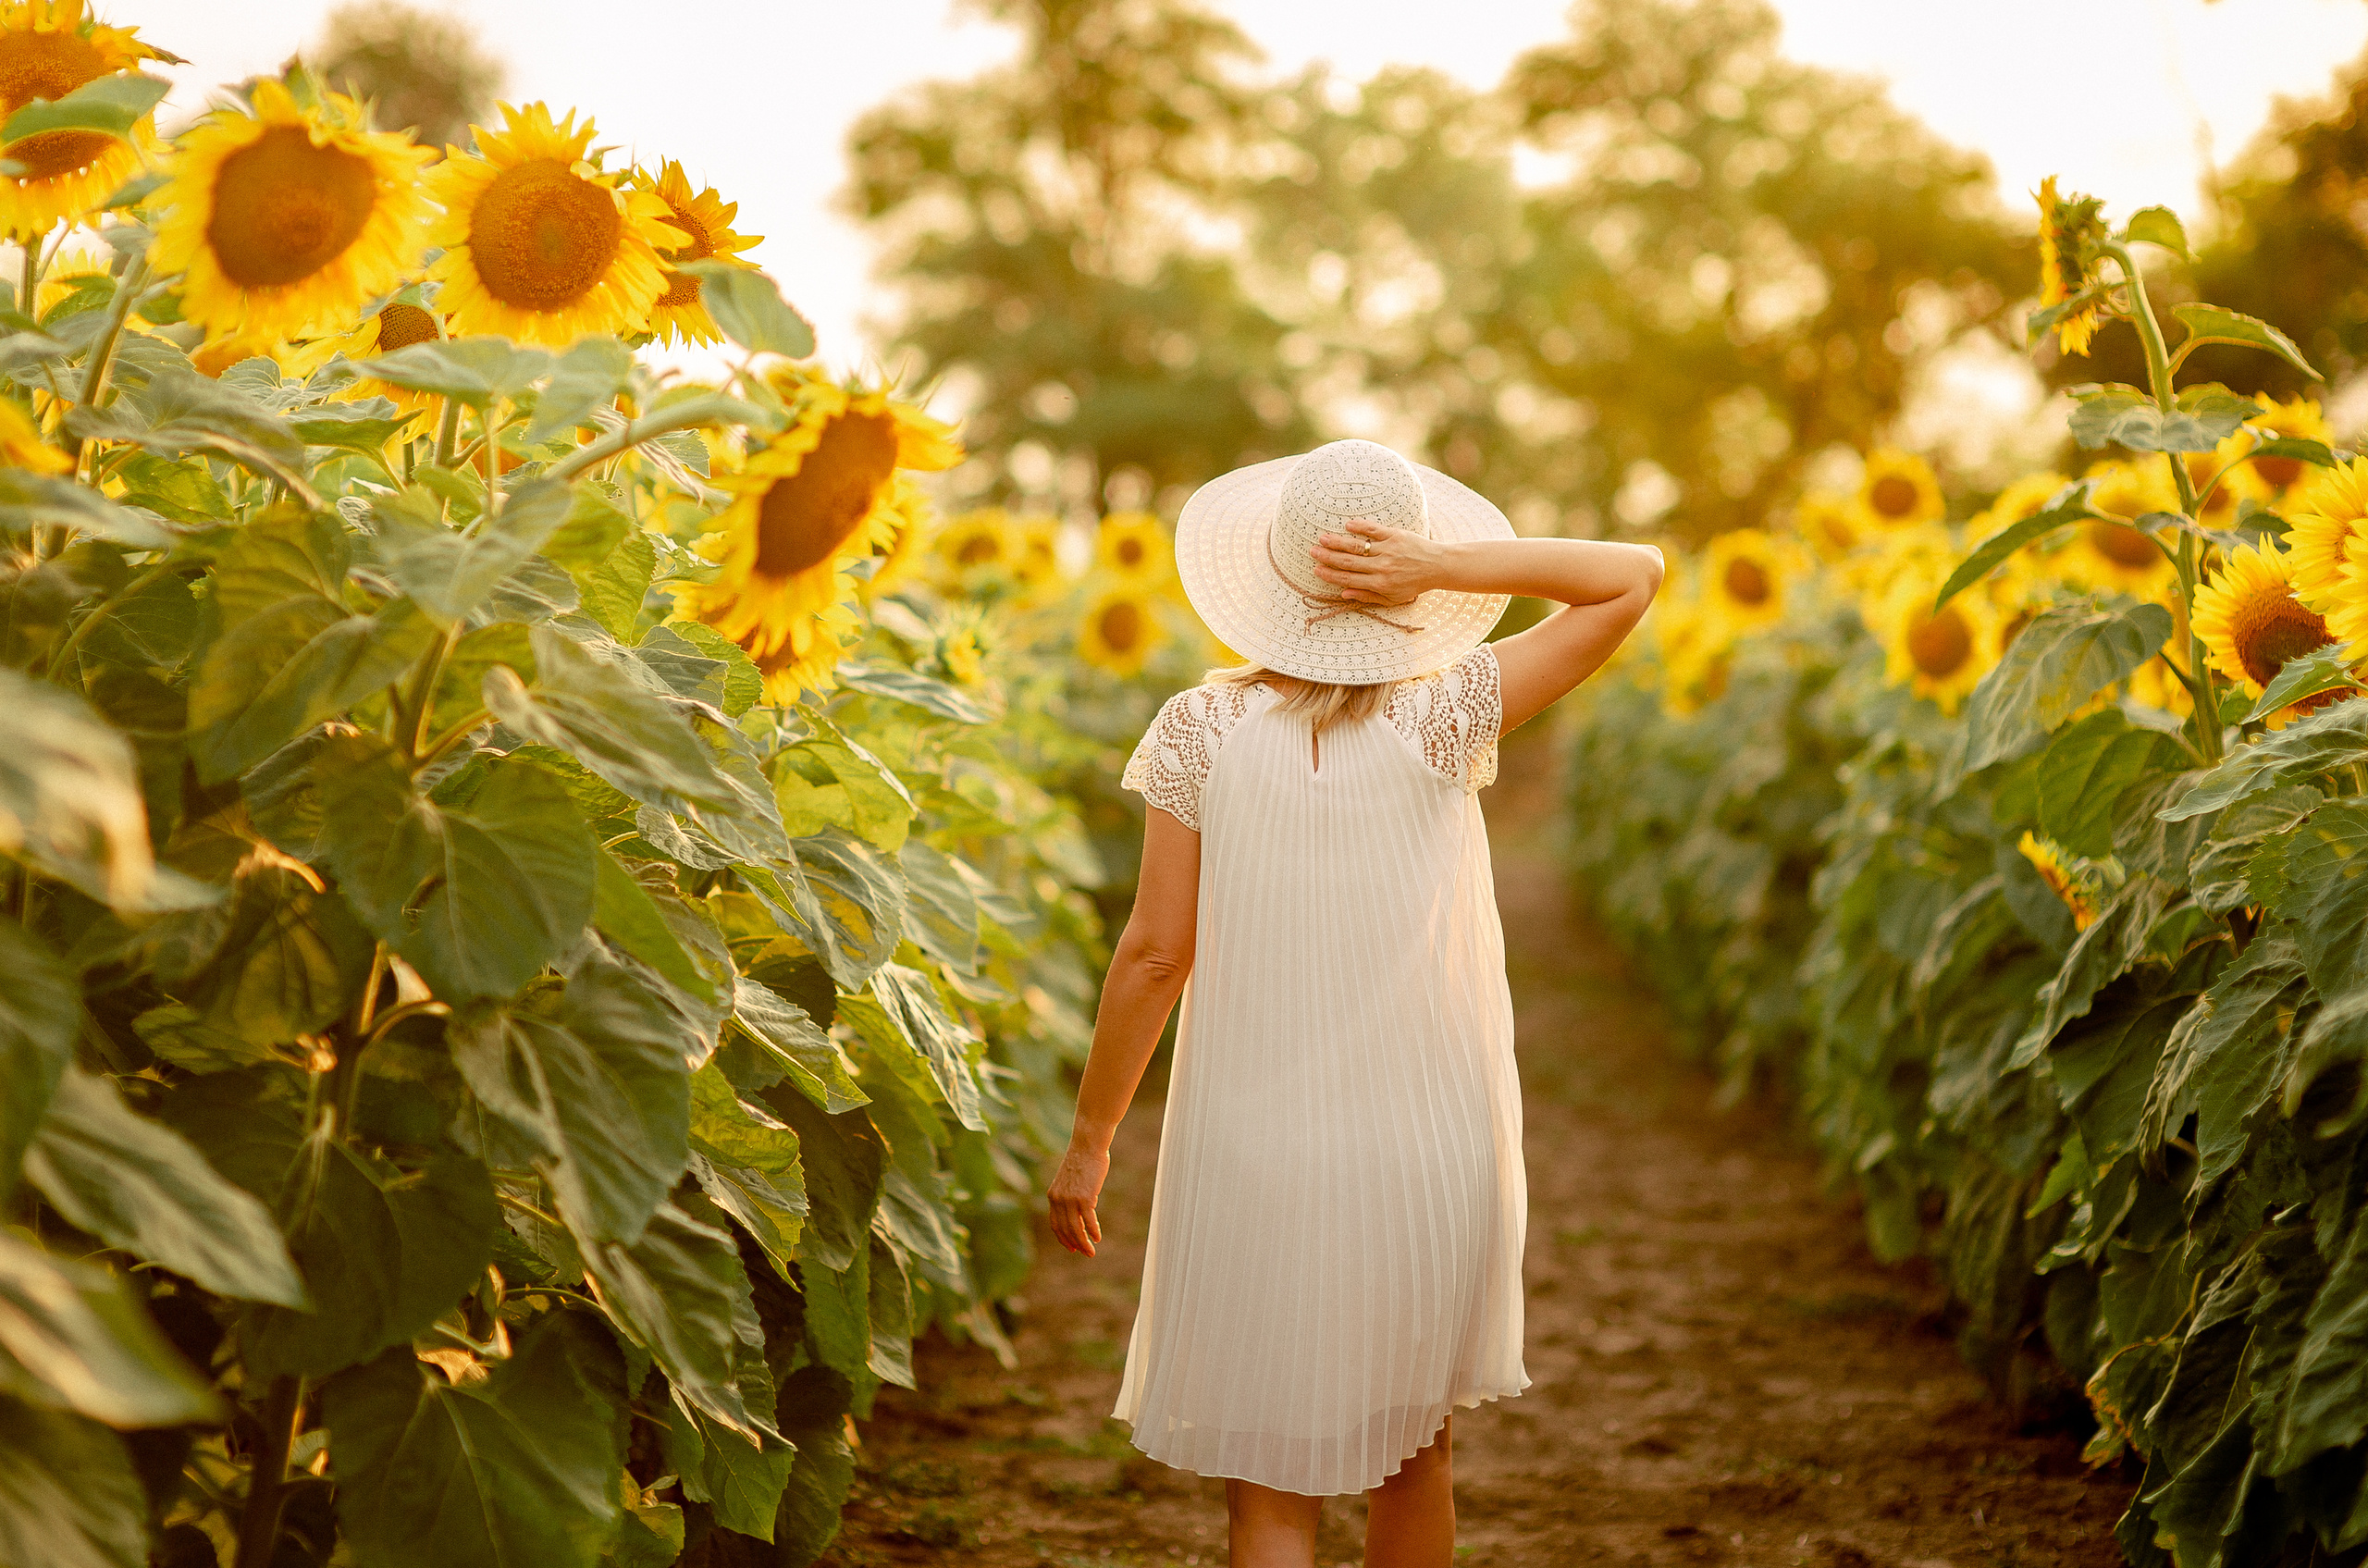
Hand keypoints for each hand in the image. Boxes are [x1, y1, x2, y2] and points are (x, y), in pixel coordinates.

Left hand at [1047, 1142, 1108, 1256]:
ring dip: (1084, 1243)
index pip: (1055, 1224)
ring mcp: (1071, 1199)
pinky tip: (1097, 1238)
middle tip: (1084, 1253)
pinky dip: (1093, 1231)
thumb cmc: (1083, 1160)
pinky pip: (1088, 1220)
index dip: (1063, 1238)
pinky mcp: (1084, 1197)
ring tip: (1091, 1252)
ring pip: (1076, 1228)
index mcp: (1053, 1196)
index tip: (1071, 1247)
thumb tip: (1086, 1208)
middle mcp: (1059, 1200)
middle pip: (1065, 1229)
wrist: (1087, 1145)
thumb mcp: (1071, 1180)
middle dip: (1075, 1244)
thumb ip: (1073, 1195)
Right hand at [1309, 519, 1448, 605]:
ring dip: (1338, 541)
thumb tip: (1343, 594)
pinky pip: (1374, 530)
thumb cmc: (1414, 584)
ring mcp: (1388, 549)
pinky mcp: (1395, 535)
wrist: (1437, 567)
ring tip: (1322, 538)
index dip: (1331, 575)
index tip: (1317, 570)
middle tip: (1312, 551)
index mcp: (1379, 583)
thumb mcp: (1392, 598)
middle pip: (1349, 561)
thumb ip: (1367, 596)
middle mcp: (1382, 566)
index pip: (1349, 578)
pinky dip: (1360, 526)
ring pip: (1358, 545)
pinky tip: (1347, 524)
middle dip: (1328, 557)